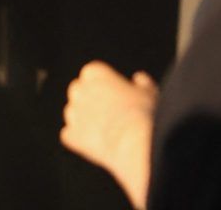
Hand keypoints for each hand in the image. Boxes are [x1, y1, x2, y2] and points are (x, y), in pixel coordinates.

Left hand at [61, 62, 156, 209]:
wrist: (137, 144)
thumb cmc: (147, 116)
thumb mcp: (150, 95)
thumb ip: (142, 85)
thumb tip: (140, 78)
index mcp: (95, 73)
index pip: (92, 74)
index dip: (106, 87)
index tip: (120, 98)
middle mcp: (78, 89)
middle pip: (79, 91)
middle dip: (91, 101)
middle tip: (114, 116)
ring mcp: (73, 112)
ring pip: (74, 113)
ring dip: (86, 121)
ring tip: (112, 133)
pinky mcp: (72, 135)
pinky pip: (70, 135)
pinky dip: (80, 140)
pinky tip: (100, 146)